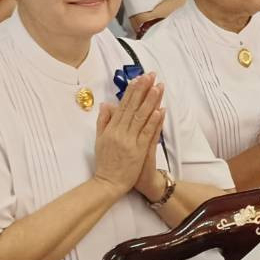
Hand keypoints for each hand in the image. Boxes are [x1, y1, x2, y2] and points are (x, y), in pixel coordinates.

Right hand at [92, 74, 164, 195]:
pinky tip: (160, 110)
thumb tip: (106, 104)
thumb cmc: (105, 162)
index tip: (139, 78)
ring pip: (141, 117)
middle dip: (143, 90)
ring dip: (150, 101)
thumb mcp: (100, 140)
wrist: (108, 183)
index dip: (132, 91)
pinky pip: (147, 134)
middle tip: (151, 75)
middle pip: (133, 107)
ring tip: (158, 87)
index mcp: (111, 129)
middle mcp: (120, 132)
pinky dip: (153, 122)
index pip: (123, 105)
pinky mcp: (138, 151)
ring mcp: (130, 141)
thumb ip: (103, 121)